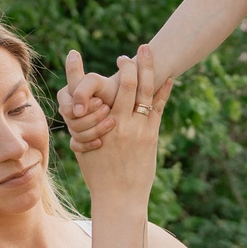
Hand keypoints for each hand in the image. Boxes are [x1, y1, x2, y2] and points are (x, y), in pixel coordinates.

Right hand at [58, 51, 121, 151]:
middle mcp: (68, 110)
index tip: (100, 101)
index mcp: (66, 94)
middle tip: (107, 110)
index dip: (83, 107)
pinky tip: (101, 141)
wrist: (128, 100)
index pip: (66, 108)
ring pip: (76, 135)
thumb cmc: (112, 88)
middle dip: (92, 117)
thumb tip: (77, 111)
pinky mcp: (81, 138)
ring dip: (94, 129)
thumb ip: (83, 89)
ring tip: (112, 122)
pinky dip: (89, 144)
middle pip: (71, 123)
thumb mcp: (97, 83)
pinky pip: (77, 146)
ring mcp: (74, 125)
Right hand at [70, 46, 169, 200]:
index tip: (77, 53)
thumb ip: (84, 129)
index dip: (86, 71)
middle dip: (131, 64)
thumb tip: (78, 112)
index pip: (91, 90)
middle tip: (136, 50)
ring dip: (149, 70)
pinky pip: (157, 107)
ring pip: (145, 92)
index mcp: (99, 124)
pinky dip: (163, 91)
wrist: (118, 197)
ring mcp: (138, 128)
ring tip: (149, 52)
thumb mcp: (84, 149)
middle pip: (127, 85)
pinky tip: (169, 77)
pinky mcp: (151, 135)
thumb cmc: (98, 174)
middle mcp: (119, 123)